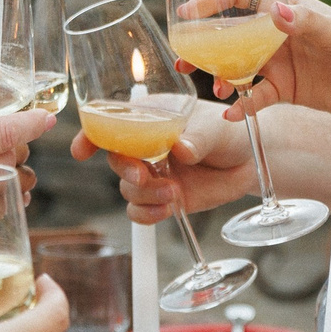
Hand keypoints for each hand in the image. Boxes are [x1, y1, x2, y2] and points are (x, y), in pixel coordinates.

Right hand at [68, 102, 253, 223]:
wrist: (248, 160)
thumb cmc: (229, 131)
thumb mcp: (216, 128)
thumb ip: (197, 138)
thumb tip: (181, 149)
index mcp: (148, 117)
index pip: (109, 123)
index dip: (90, 135)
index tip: (82, 150)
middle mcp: (143, 145)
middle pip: (114, 159)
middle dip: (124, 170)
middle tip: (144, 176)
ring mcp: (151, 173)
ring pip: (128, 188)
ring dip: (145, 195)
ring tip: (173, 192)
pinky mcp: (162, 198)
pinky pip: (140, 211)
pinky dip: (147, 214)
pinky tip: (166, 210)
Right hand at [174, 0, 330, 130]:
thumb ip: (305, 23)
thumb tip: (274, 10)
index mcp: (288, 6)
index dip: (212, 0)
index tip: (187, 13)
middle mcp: (278, 32)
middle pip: (230, 34)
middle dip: (204, 45)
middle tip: (183, 59)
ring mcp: (280, 62)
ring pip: (237, 67)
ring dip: (220, 76)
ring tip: (216, 89)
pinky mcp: (286, 90)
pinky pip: (255, 97)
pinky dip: (242, 106)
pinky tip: (234, 115)